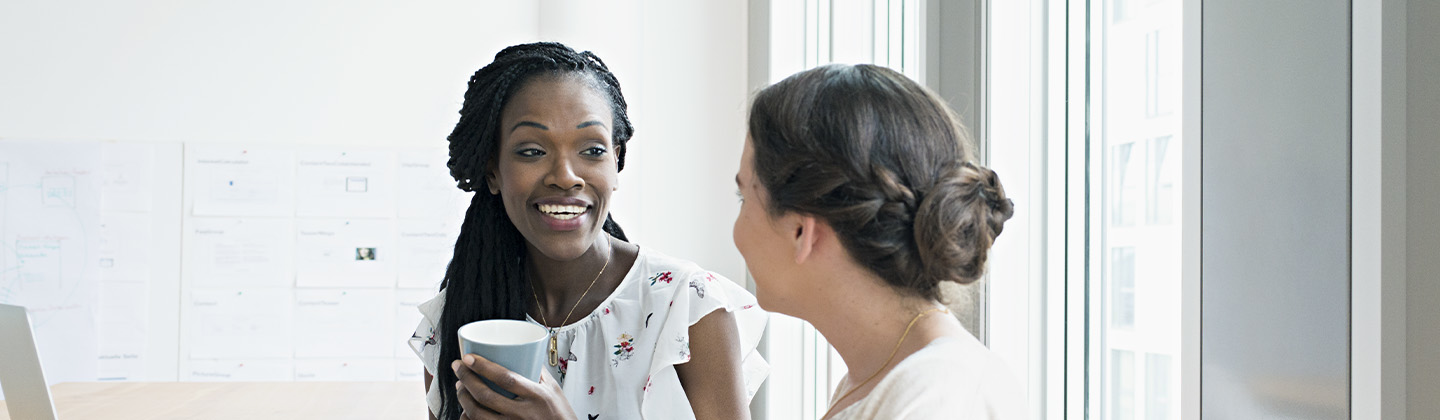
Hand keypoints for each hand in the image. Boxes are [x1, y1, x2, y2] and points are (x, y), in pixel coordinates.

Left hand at [451, 354, 575, 419]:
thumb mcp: (554, 390)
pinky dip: (468, 418)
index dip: (484, 367)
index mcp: (537, 396)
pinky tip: (465, 410)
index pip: (506, 378)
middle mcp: (523, 414)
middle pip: (486, 396)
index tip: (468, 357)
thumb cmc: (561, 414)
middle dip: (466, 379)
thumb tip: (522, 353)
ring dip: (463, 398)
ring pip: (478, 415)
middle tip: (458, 367)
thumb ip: (537, 372)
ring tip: (460, 387)